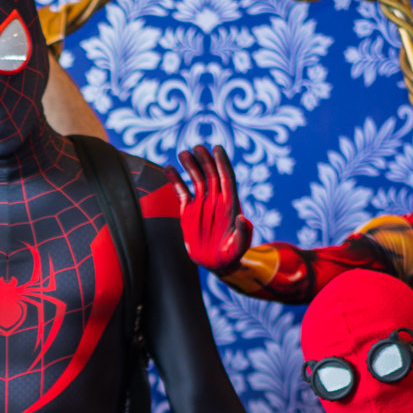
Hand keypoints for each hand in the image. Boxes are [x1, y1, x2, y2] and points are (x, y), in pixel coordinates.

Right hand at [172, 144, 252, 272]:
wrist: (217, 264)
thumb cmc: (232, 255)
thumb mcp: (240, 246)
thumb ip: (244, 233)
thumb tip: (243, 218)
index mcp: (230, 204)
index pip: (226, 177)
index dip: (222, 163)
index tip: (217, 148)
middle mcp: (216, 200)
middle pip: (211, 174)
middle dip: (204, 160)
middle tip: (197, 148)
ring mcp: (201, 204)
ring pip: (196, 179)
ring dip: (190, 165)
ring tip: (183, 153)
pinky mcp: (188, 211)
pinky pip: (181, 191)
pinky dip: (175, 180)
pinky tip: (169, 168)